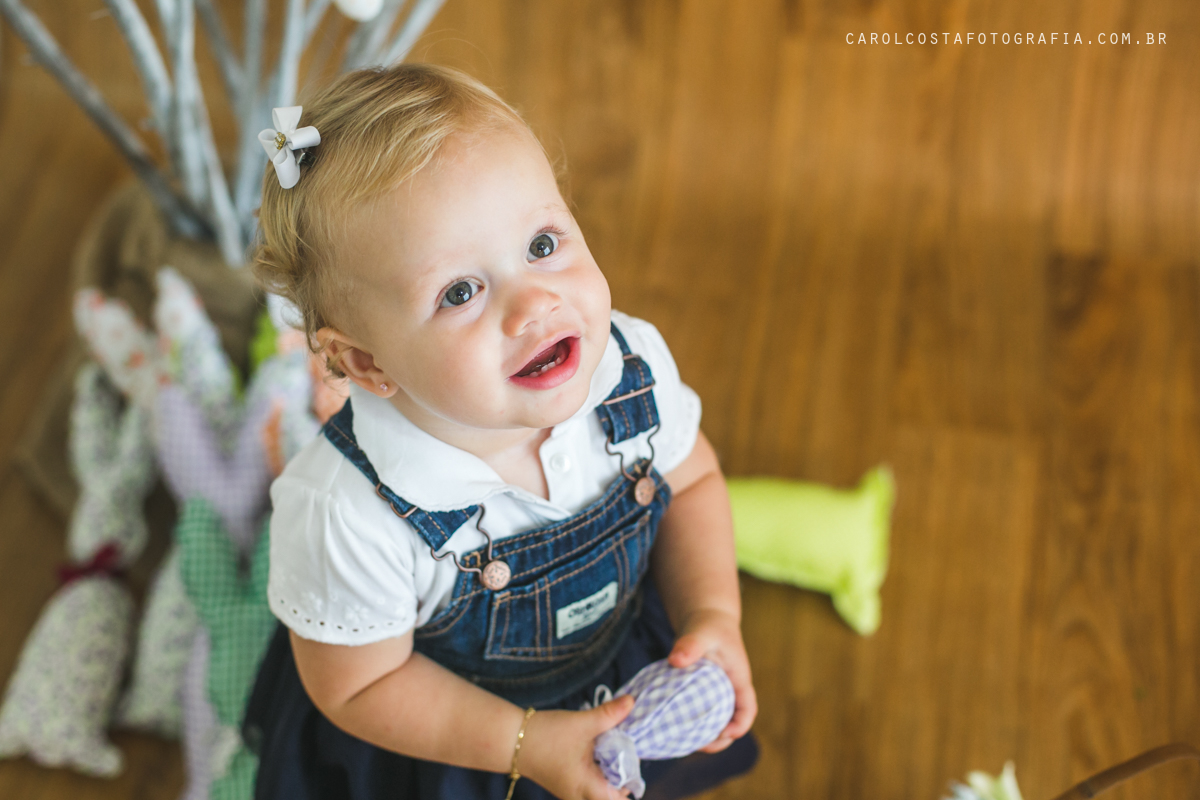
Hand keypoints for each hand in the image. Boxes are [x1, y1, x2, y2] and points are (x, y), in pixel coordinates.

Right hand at [519, 696, 636, 799]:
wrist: (511, 739)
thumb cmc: (545, 736)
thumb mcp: (582, 723)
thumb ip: (610, 714)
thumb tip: (632, 702)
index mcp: (587, 788)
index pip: (620, 798)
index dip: (630, 779)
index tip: (631, 754)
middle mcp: (580, 796)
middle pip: (613, 794)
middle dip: (622, 773)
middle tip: (622, 747)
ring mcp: (572, 791)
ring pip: (601, 788)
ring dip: (609, 769)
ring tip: (609, 745)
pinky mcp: (566, 782)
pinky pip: (590, 782)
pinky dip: (598, 767)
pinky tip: (595, 748)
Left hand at [667, 608, 757, 752]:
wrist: (705, 619)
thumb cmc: (709, 625)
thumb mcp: (701, 632)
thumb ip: (690, 644)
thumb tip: (675, 659)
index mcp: (738, 679)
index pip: (748, 708)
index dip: (740, 724)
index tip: (726, 733)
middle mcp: (730, 690)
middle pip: (732, 723)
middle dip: (720, 739)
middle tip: (699, 746)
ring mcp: (717, 693)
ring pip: (716, 721)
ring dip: (705, 735)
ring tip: (684, 742)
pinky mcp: (703, 693)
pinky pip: (701, 714)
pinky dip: (692, 724)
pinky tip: (673, 728)